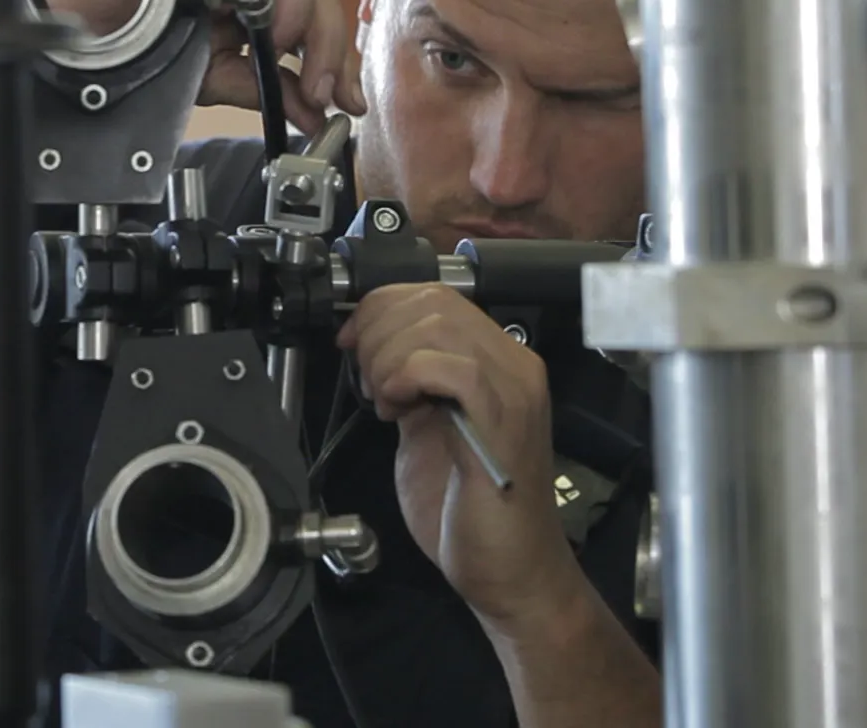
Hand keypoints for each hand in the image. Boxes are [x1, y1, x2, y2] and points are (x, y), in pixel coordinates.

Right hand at [40, 0, 366, 134]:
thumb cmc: (135, 42)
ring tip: (283, 51)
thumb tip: (310, 114)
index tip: (344, 99)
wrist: (77, 21)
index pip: (317, 15)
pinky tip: (261, 22)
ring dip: (304, 16)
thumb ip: (264, 89)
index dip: (336, 56)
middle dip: (328, 45)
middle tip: (320, 89)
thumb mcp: (210, 76)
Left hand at [336, 284, 582, 631]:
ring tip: (384, 400)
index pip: (435, 295)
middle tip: (367, 380)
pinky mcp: (502, 421)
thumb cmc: (469, 510)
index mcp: (498, 360)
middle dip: (379, 331)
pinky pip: (448, 367)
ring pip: (437, 325)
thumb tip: (374, 350)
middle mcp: (514, 364)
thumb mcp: (426, 427)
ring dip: (389, 356)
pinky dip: (406, 377)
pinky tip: (397, 411)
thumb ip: (409, 383)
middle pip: (432, 301)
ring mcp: (513, 390)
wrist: (508, 571)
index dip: (381, 307)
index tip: (351, 341)